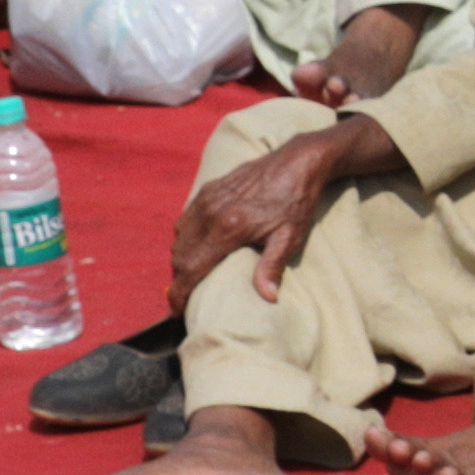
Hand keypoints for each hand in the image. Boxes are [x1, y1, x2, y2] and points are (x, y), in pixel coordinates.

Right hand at [169, 118, 400, 306]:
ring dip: (181, 259)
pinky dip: (185, 238)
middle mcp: (210, 212)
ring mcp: (207, 198)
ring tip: (192, 275)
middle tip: (187, 296)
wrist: (297, 162)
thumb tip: (268, 297)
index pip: (190, 268)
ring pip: (179, 238)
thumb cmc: (297, 202)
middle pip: (180, 256)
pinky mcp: (208, 188)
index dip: (179, 294)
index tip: (176, 312)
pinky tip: (197, 246)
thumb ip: (272, 266)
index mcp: (228, 228)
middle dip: (180, 280)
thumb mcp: (290, 237)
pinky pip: (185, 219)